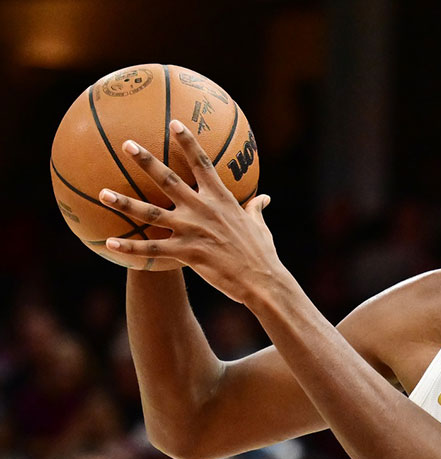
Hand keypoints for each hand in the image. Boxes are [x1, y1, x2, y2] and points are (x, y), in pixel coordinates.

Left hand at [99, 119, 281, 304]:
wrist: (261, 280)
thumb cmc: (261, 253)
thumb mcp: (260, 226)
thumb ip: (256, 208)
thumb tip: (265, 198)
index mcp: (221, 199)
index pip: (202, 163)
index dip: (188, 142)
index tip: (174, 122)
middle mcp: (203, 209)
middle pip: (168, 180)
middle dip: (146, 161)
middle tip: (127, 144)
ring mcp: (192, 230)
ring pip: (150, 213)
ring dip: (124, 203)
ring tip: (102, 194)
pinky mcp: (186, 253)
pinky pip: (152, 250)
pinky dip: (130, 247)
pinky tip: (109, 242)